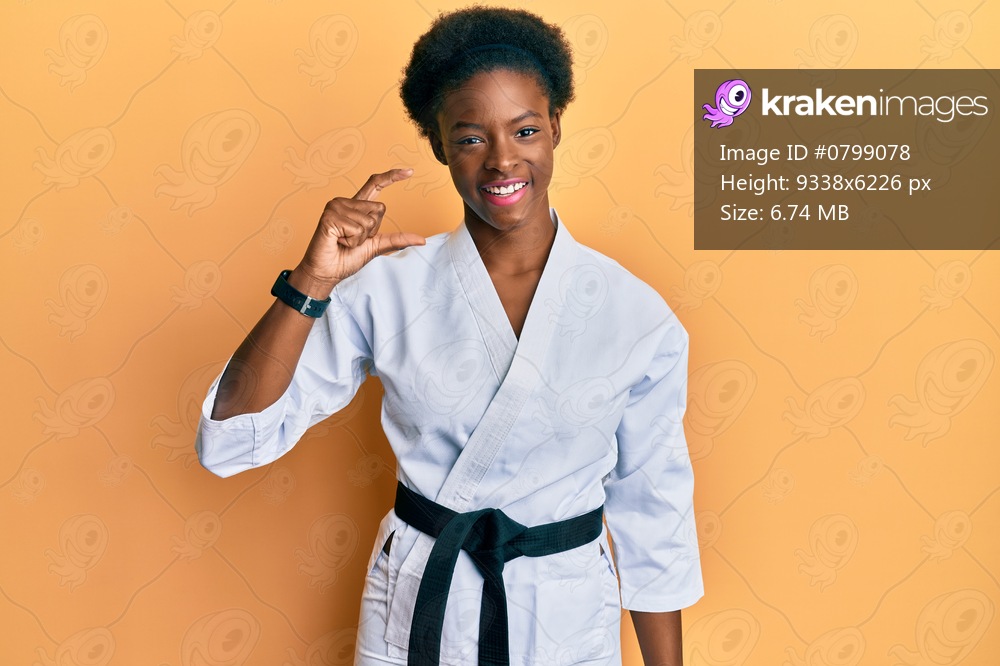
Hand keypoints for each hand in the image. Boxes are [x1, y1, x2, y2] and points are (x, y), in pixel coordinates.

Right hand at [297, 168, 424, 284]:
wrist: (326, 272)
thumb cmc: (346, 258)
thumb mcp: (377, 246)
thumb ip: (397, 239)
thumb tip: (422, 240)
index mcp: (356, 206)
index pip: (375, 185)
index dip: (392, 177)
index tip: (410, 171)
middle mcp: (346, 202)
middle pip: (379, 209)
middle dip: (371, 231)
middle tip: (351, 239)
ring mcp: (336, 206)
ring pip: (368, 221)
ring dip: (359, 238)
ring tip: (343, 240)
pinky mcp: (329, 216)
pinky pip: (356, 228)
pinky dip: (351, 240)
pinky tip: (337, 240)